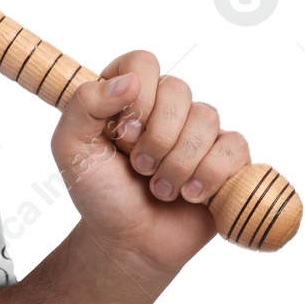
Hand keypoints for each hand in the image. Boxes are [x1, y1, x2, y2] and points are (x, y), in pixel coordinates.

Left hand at [50, 49, 250, 276]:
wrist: (129, 241)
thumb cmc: (99, 193)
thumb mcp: (70, 147)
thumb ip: (84, 105)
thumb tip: (127, 81)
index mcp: (125, 95)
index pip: (142, 62)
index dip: (138, 94)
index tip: (124, 131)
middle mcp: (164, 107)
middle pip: (179, 89)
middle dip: (157, 137)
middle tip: (139, 167)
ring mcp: (197, 132)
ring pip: (207, 118)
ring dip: (179, 163)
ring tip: (159, 189)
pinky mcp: (225, 159)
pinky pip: (234, 147)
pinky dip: (210, 175)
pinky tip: (190, 195)